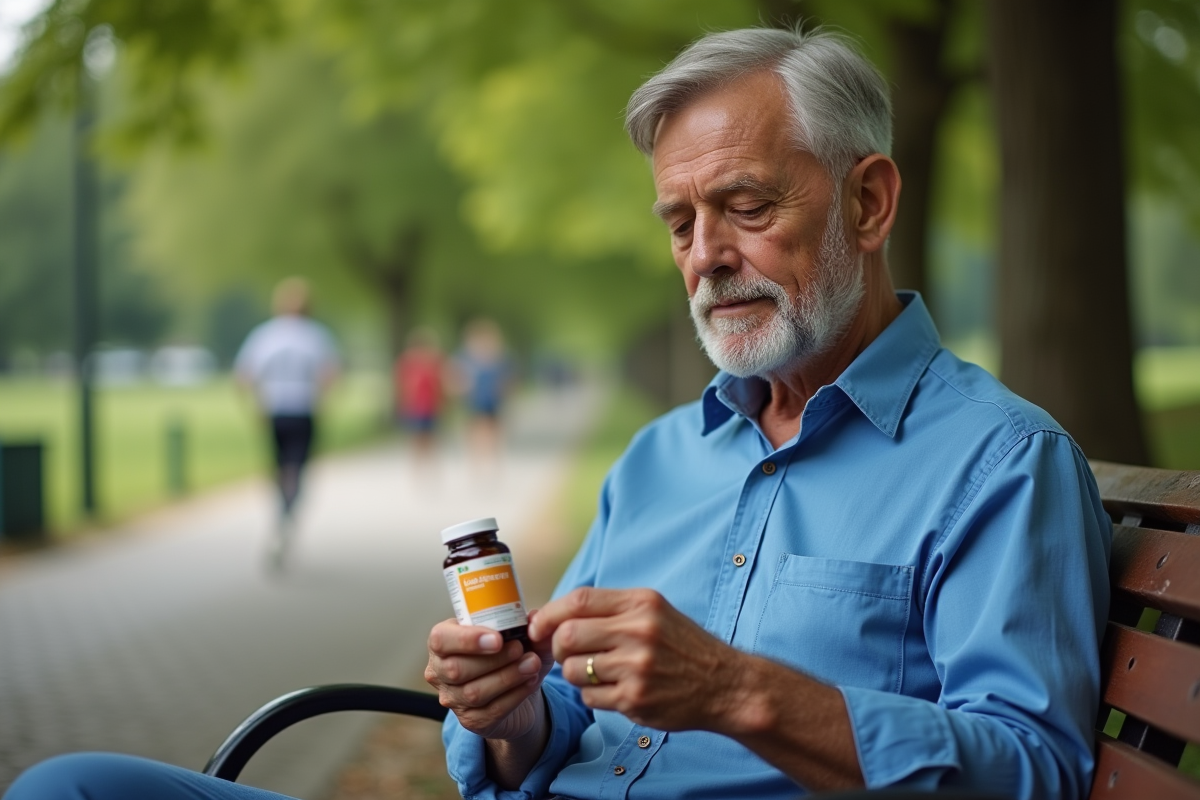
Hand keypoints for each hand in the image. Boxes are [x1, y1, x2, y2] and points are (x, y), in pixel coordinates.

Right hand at [424, 618, 553, 740]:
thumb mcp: (517, 633)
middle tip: (519, 649)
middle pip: (456, 669)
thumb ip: (526, 625)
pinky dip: (515, 694)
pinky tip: (531, 681)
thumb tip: (534, 618)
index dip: (466, 639)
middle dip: (493, 659)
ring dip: (507, 676)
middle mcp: (440, 672)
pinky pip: (492, 710)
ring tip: (532, 663)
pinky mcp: (471, 721)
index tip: (497, 638)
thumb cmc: (509, 653)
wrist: (517, 688)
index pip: (440, 640)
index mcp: (442, 643)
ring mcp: (453, 699)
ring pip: (474, 692)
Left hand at [528, 588, 745, 732]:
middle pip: (568, 635)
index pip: (579, 600)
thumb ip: (608, 610)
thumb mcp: (653, 611)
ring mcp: (637, 667)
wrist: (724, 683)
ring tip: (595, 672)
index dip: (550, 613)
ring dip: (574, 673)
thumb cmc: (682, 646)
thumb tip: (551, 616)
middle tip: (565, 653)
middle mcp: (638, 632)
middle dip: (557, 646)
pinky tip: (613, 689)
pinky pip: (589, 696)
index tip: (538, 625)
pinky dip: (592, 694)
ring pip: (573, 670)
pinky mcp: (635, 699)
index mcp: (641, 603)